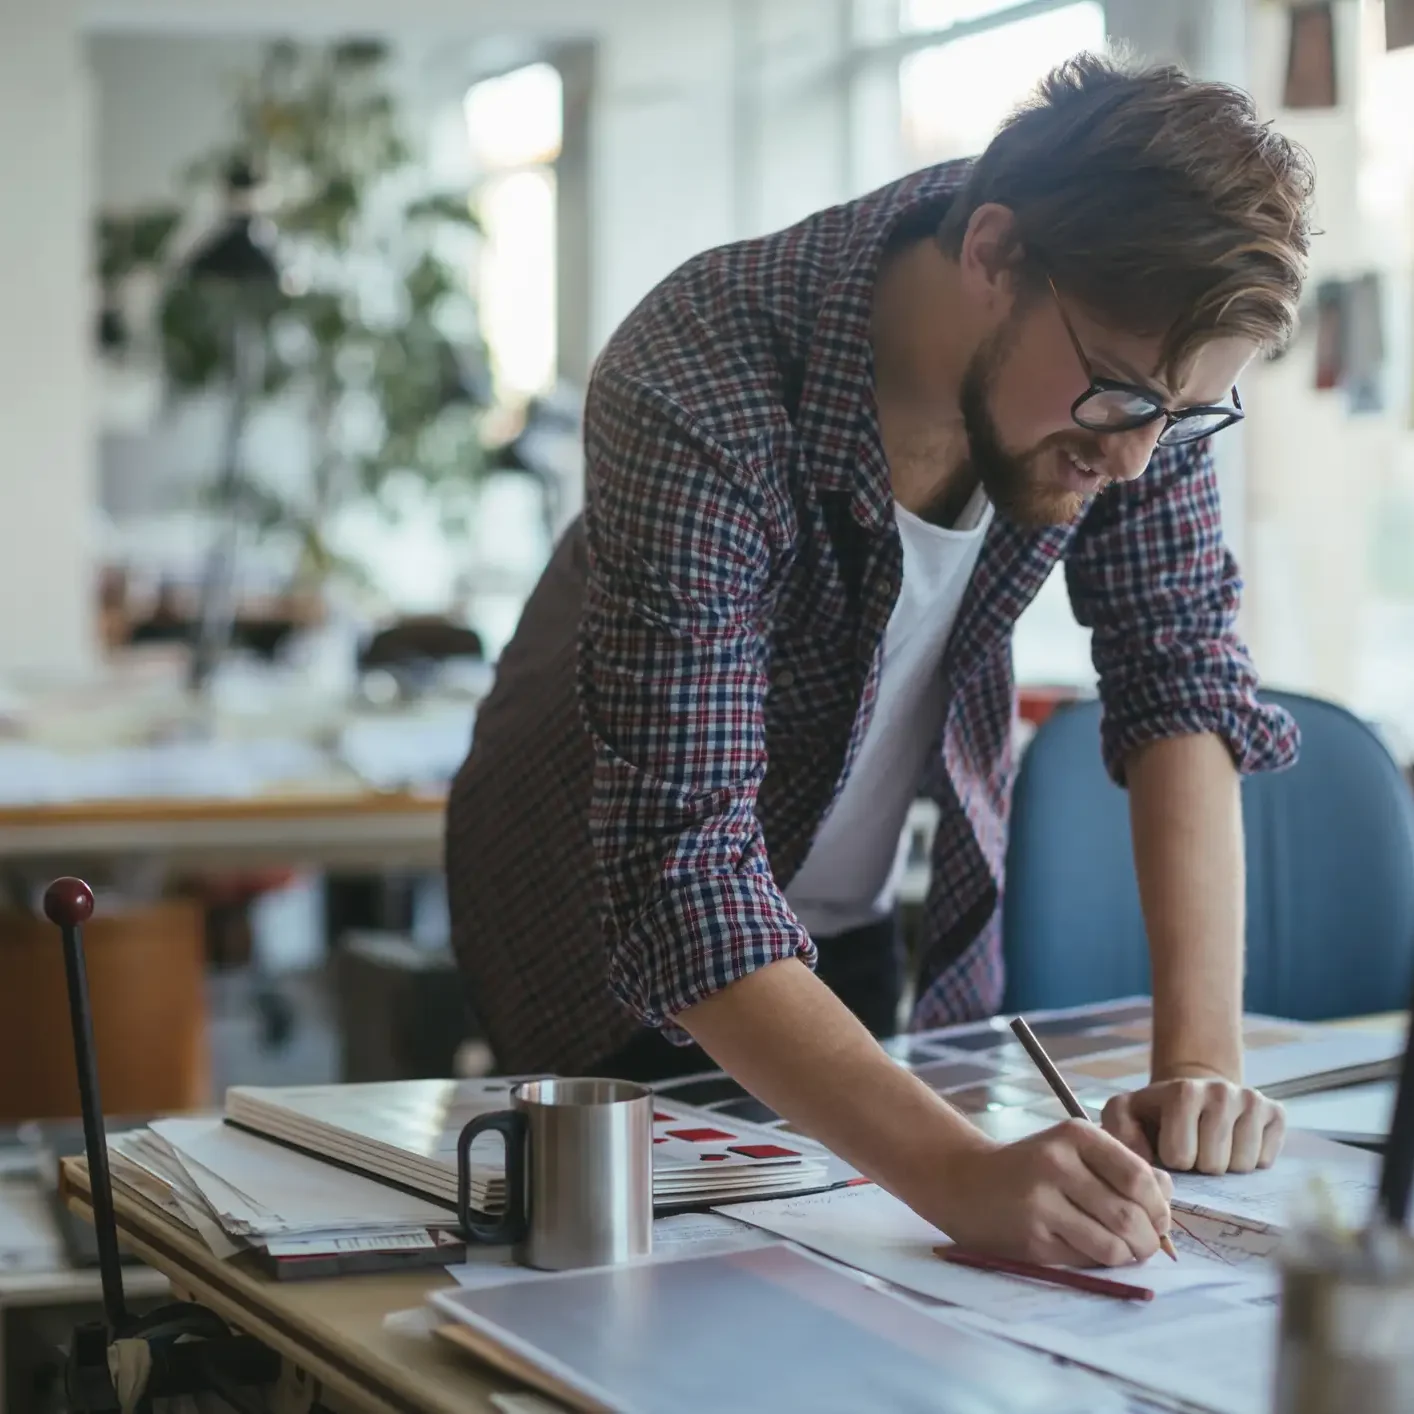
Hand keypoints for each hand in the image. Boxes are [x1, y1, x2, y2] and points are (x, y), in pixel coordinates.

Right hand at [921, 1119, 1173, 1267]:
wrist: (966, 1181)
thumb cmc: (1033, 1166)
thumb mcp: (1074, 1151)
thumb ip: (1123, 1166)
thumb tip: (1168, 1196)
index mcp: (1074, 1135)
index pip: (1138, 1176)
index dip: (1160, 1205)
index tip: (1159, 1218)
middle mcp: (1056, 1163)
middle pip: (1128, 1214)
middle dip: (1149, 1239)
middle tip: (1147, 1245)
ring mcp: (1041, 1202)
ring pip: (1111, 1245)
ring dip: (1128, 1257)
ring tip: (1126, 1253)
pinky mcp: (1031, 1238)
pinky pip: (1084, 1261)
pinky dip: (1098, 1263)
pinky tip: (1091, 1251)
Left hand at [1102, 1076, 1284, 1174]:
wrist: (1193, 1094)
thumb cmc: (1156, 1114)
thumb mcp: (1126, 1115)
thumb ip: (1119, 1134)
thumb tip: (1145, 1161)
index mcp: (1182, 1091)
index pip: (1181, 1157)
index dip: (1173, 1160)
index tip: (1170, 1146)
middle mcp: (1221, 1090)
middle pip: (1215, 1164)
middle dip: (1200, 1165)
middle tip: (1194, 1148)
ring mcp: (1252, 1099)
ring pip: (1243, 1165)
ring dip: (1226, 1166)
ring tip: (1211, 1145)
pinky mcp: (1276, 1112)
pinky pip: (1267, 1160)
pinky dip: (1252, 1161)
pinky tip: (1234, 1142)